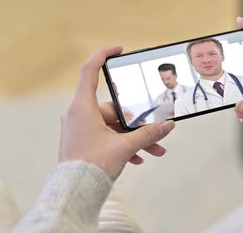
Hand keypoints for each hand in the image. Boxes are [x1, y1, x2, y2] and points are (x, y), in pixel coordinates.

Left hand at [59, 46, 175, 180]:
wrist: (74, 193)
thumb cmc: (92, 166)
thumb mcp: (125, 147)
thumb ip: (148, 134)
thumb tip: (168, 125)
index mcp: (82, 107)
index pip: (90, 71)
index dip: (103, 55)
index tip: (119, 49)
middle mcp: (78, 114)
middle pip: (113, 107)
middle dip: (137, 122)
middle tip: (157, 131)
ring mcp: (80, 129)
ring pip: (113, 126)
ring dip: (134, 137)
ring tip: (154, 151)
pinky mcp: (82, 142)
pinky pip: (106, 137)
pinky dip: (122, 145)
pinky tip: (139, 158)